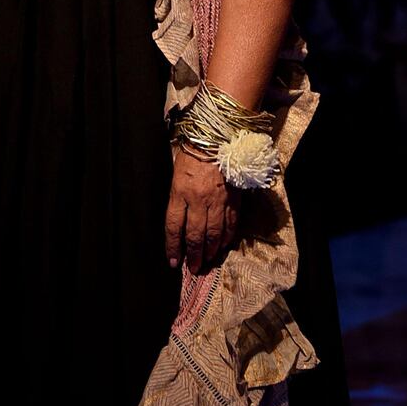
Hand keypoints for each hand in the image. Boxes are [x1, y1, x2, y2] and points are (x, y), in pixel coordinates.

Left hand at [165, 147, 241, 274]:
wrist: (216, 138)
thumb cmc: (191, 154)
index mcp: (180, 191)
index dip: (173, 246)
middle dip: (194, 255)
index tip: (173, 261)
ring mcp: (218, 200)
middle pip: (195, 235)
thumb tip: (179, 224)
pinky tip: (223, 246)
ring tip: (207, 262)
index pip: (174, 226)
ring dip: (210, 251)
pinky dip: (227, 238)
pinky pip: (231, 224)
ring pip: (214, 234)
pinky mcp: (233, 198)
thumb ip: (177, 198)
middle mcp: (198, 199)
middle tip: (193, 268)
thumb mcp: (176, 174)